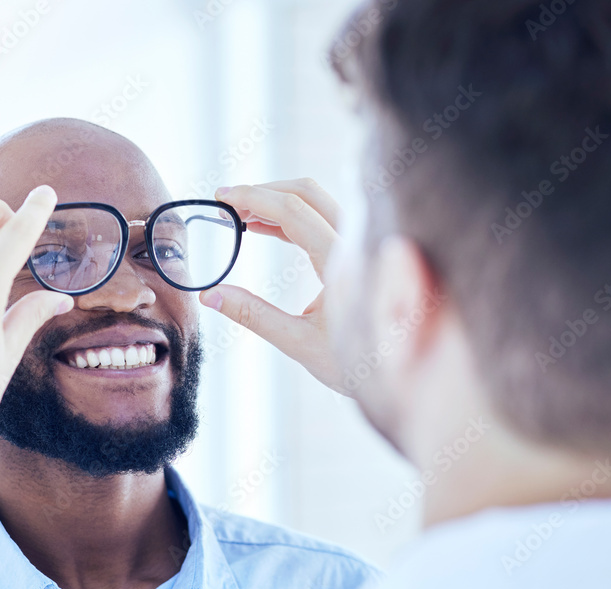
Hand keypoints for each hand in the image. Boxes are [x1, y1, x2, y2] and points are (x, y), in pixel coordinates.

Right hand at [200, 178, 346, 392]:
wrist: (400, 375)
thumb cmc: (355, 363)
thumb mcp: (298, 342)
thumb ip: (253, 315)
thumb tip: (210, 296)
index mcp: (342, 262)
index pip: (293, 211)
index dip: (253, 197)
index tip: (221, 197)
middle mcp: (356, 244)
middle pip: (306, 193)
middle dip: (263, 191)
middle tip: (226, 203)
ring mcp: (359, 244)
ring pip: (315, 201)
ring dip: (276, 200)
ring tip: (238, 216)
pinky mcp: (356, 251)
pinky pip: (320, 218)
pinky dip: (288, 216)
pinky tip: (261, 227)